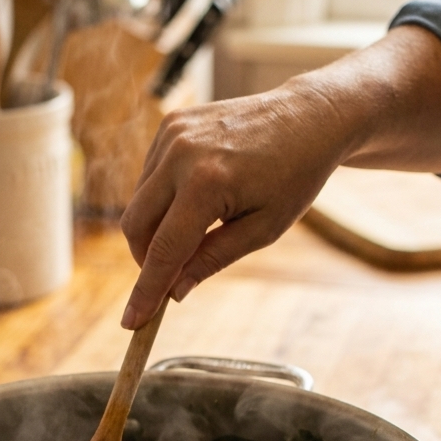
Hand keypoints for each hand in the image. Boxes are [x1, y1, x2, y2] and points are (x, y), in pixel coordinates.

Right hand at [119, 26, 440, 328]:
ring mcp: (172, 134)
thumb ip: (212, 260)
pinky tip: (198, 197)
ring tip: (201, 228)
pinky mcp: (170, 124)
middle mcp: (181, 154)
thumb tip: (174, 292)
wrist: (308, 117)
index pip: (164, 251)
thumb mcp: (263, 230)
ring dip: (157, 228)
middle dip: (146, 259)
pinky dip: (162, 199)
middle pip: (136, 226)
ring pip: (139, 202)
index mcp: (208, 183)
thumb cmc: (294, 177)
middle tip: (173, 275)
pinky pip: (149, 176)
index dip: (146, 292)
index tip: (131, 322)